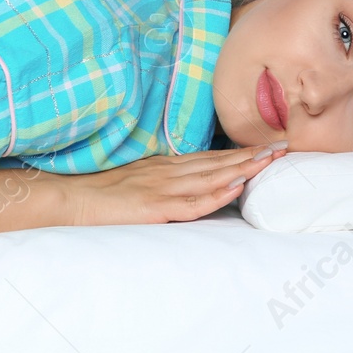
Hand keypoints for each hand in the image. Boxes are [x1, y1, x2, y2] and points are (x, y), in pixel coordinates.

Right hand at [65, 143, 289, 225]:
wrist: (67, 198)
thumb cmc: (99, 192)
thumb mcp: (136, 180)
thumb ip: (162, 180)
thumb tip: (188, 181)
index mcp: (164, 166)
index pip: (210, 157)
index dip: (240, 151)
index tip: (267, 145)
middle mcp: (167, 172)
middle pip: (218, 162)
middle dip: (252, 155)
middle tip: (284, 146)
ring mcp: (161, 187)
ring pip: (211, 177)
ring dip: (242, 168)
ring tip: (270, 161)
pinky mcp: (153, 207)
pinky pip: (190, 202)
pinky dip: (215, 194)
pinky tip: (233, 187)